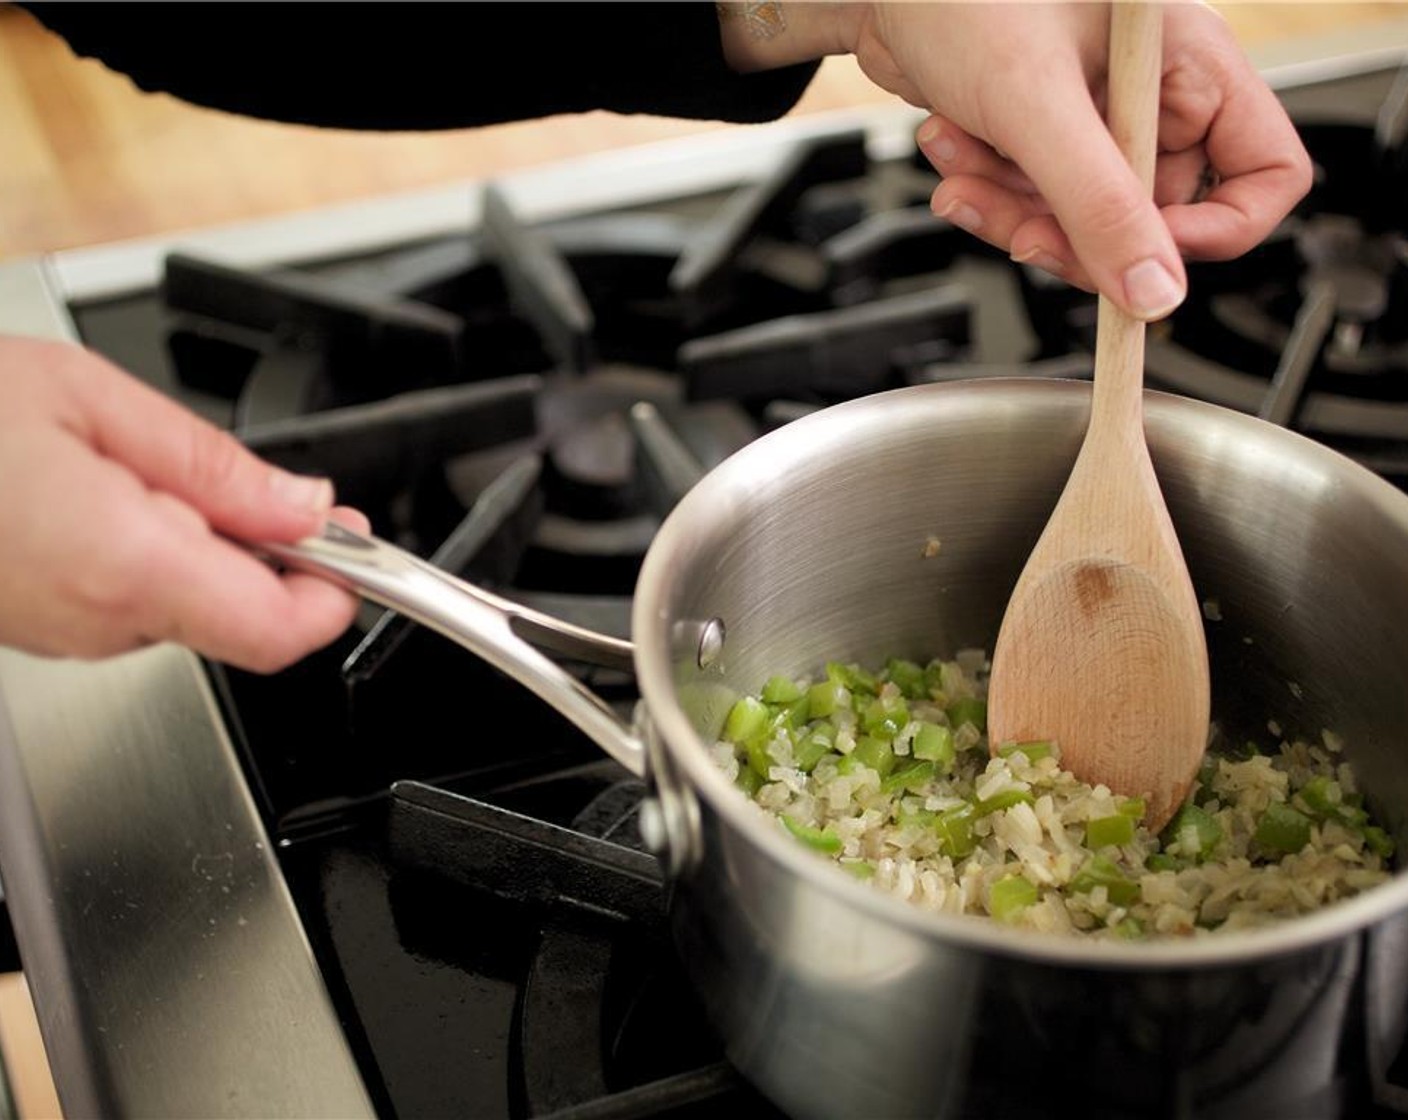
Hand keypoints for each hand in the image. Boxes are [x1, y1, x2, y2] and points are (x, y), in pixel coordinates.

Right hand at [0, 335, 365, 672]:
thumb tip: (304, 506)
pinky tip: (104, 495)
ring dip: (202, 548)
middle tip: (247, 482)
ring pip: (190, 609)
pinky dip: (148, 557)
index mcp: (126, 566)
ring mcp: (63, 635)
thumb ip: (211, 462)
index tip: (352, 542)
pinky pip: (130, 604)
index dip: (337, 588)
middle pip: (244, 617)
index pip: (282, 630)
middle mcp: (97, 622)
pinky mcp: (40, 628)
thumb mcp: (85, 395)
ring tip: (138, 471)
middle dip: (269, 552)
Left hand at [722, 2, 1311, 320]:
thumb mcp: (1037, 104)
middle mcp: (1152, 96)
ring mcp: (1095, 121)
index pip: (1266, 174)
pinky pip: (1032, 203)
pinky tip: (951, 150)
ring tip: (963, 165)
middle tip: (1021, 229)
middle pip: (1154, 219)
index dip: (1213, 234)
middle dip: (1075, 233)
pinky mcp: (1040, 138)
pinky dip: (987, 192)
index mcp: (1188, 67)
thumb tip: (1153, 293)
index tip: (1145, 262)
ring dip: (1012, 212)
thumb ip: (1098, 205)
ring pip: (1082, 222)